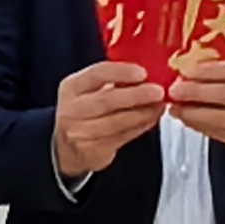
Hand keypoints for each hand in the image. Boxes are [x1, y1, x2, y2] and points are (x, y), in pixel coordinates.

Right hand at [52, 59, 168, 178]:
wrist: (65, 147)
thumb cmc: (85, 110)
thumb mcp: (89, 90)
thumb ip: (113, 80)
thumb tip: (149, 73)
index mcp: (72, 87)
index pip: (96, 74)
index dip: (121, 72)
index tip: (143, 73)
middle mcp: (72, 110)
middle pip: (107, 100)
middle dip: (136, 95)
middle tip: (158, 91)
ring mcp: (81, 133)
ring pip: (118, 122)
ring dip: (143, 113)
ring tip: (159, 105)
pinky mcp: (93, 151)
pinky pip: (123, 137)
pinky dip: (141, 126)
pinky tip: (152, 118)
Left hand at [167, 54, 224, 164]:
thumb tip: (192, 73)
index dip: (205, 70)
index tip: (185, 71)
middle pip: (224, 93)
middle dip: (194, 91)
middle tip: (174, 90)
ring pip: (218, 116)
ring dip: (192, 112)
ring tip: (176, 107)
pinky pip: (217, 132)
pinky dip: (199, 125)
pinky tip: (188, 119)